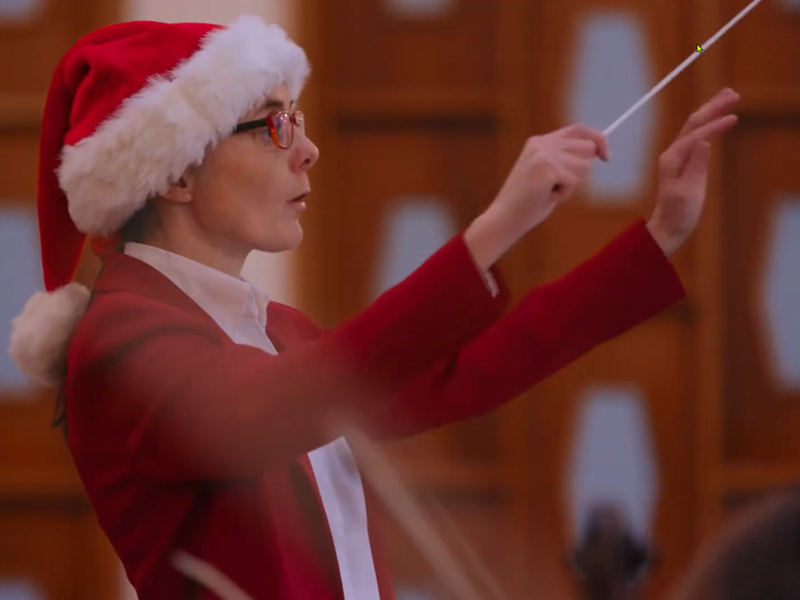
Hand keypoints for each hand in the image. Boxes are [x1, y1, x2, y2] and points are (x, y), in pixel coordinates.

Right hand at [490, 123, 609, 234]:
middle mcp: (542, 144)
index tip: (607, 156)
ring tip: (549, 192)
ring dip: (572, 185)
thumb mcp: (547, 174)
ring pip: (584, 166)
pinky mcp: (548, 169)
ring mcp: (544, 155)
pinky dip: (564, 194)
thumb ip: (566, 160)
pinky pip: (574, 182)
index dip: (597, 139)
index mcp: (540, 142)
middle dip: (584, 169)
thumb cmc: (527, 202)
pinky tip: (546, 197)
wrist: (505, 217)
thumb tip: (596, 153)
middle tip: (563, 185)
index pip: (579, 129)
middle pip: (588, 147)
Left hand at [647, 88, 739, 255]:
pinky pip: (697, 137)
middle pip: (693, 124)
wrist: (668, 226)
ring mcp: (677, 157)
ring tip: (729, 97)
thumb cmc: (679, 212)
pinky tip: (719, 117)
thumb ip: (697, 166)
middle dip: (712, 107)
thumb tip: (705, 142)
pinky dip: (710, 124)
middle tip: (732, 93)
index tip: (734, 117)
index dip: (715, 125)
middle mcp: (672, 154)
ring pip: (695, 127)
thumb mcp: (689, 191)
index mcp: (672, 159)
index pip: (696, 135)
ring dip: (711, 111)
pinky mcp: (684, 161)